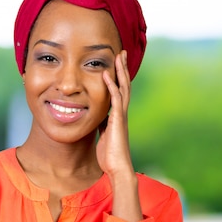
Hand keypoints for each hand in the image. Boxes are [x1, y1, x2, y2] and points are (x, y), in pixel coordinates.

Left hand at [96, 50, 134, 180]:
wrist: (117, 168)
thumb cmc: (110, 157)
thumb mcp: (103, 136)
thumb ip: (101, 125)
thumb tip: (96, 119)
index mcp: (118, 116)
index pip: (119, 92)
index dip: (118, 78)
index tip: (115, 65)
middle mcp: (122, 113)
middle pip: (124, 85)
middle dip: (122, 69)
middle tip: (121, 53)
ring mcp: (121, 115)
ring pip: (123, 88)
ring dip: (120, 71)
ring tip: (118, 56)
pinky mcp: (117, 120)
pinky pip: (114, 98)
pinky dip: (110, 85)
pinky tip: (106, 73)